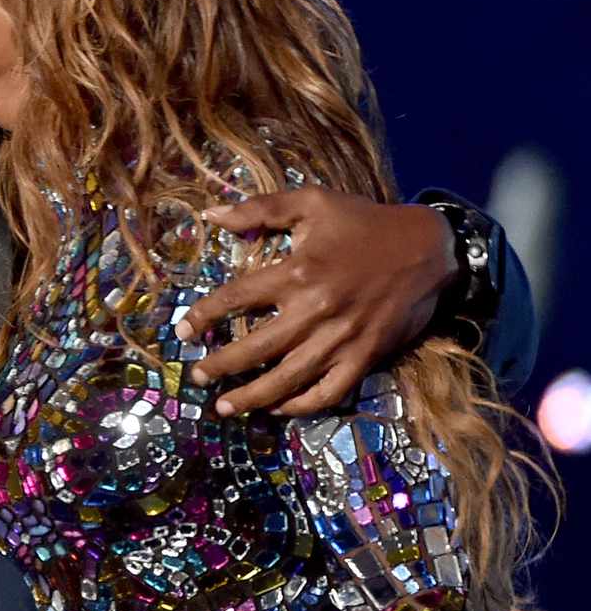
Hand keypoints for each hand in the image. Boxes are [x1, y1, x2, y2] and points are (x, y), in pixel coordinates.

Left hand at [175, 188, 455, 416]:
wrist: (428, 247)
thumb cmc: (363, 221)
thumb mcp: (312, 202)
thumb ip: (260, 208)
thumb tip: (211, 214)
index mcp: (297, 272)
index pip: (237, 298)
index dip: (204, 316)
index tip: (182, 331)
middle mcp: (316, 311)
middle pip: (257, 347)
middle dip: (221, 366)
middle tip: (196, 377)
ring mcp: (342, 339)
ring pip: (289, 378)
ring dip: (253, 397)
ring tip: (225, 407)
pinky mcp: (366, 357)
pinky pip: (330, 391)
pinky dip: (303, 405)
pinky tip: (279, 409)